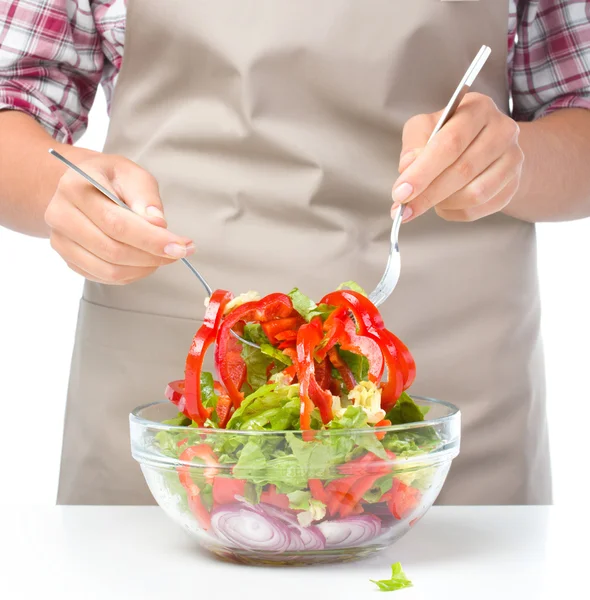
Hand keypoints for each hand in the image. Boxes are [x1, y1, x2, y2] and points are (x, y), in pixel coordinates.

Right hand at [45, 153, 194, 284]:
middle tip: (180, 251)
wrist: (84, 185)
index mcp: (74, 187)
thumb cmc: (112, 178)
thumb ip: (146, 197)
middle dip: (153, 256)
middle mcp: (60, 215)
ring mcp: (61, 240)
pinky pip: (104, 277)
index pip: (117, 223)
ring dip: (144, 268)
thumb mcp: (132, 174)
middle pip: (113, 250)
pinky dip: (132, 274)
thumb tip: (157, 224)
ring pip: (109, 269)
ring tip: (164, 256)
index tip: (181, 246)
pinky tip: (146, 261)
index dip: (152, 239)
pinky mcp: (68, 258)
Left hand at [391, 93, 523, 222]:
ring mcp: (512, 159)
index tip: (400, 193)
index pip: (450, 143)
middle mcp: (502, 131)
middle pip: (463, 170)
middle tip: (405, 208)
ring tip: (426, 201)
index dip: (423, 172)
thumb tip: (407, 168)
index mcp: (477, 108)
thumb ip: (413, 144)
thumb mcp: (426, 127)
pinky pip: (480, 208)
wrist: (485, 145)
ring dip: (443, 203)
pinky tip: (443, 205)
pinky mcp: (513, 185)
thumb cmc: (449, 135)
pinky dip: (454, 212)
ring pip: (475, 194)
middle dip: (428, 194)